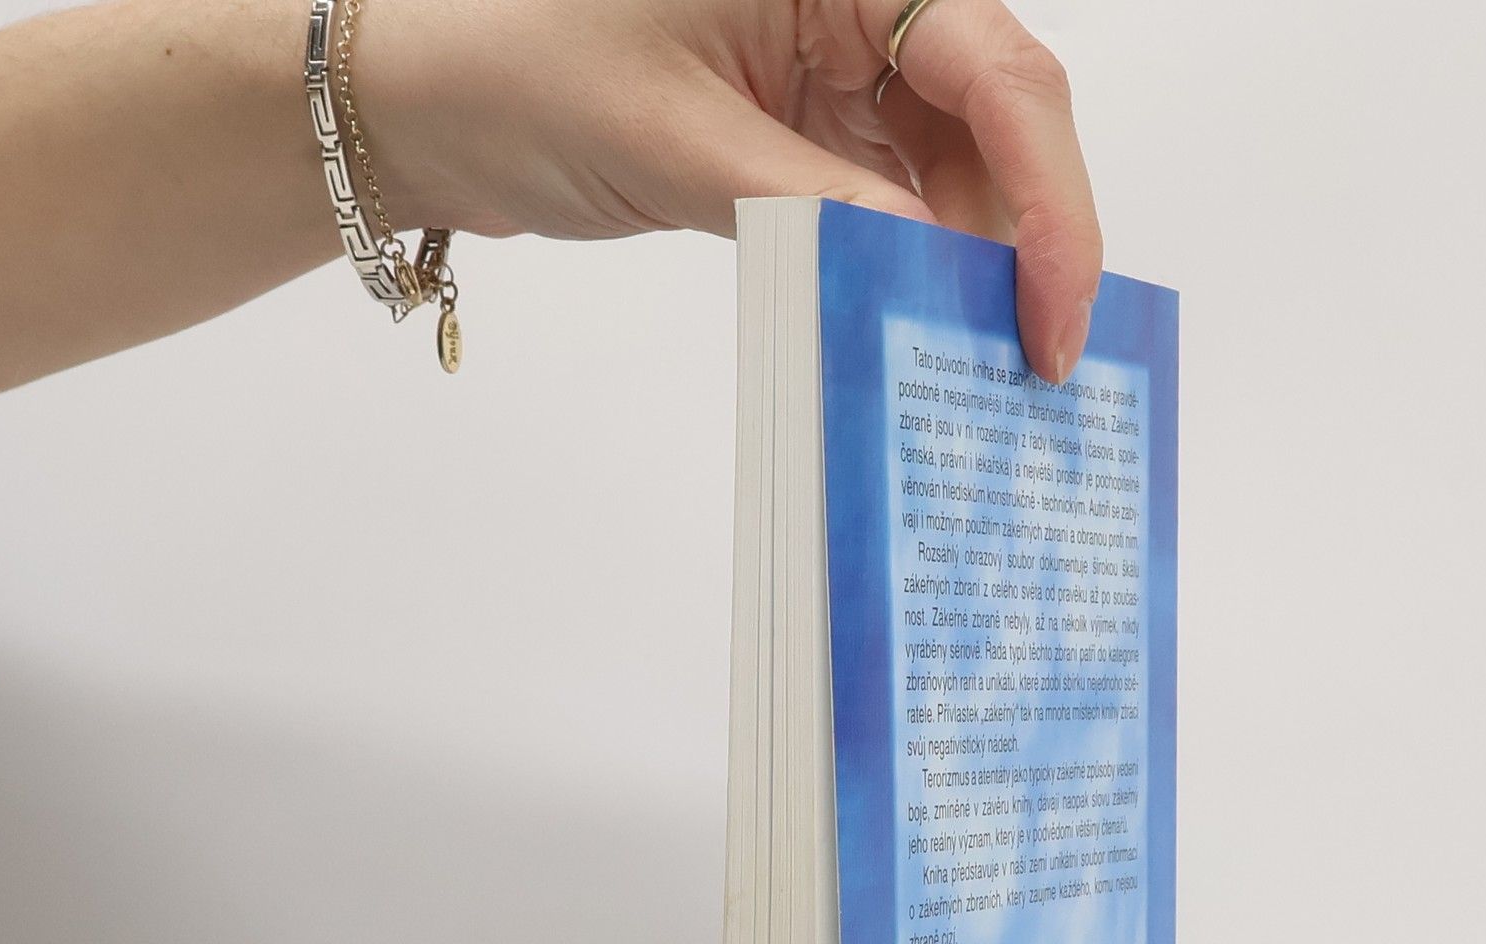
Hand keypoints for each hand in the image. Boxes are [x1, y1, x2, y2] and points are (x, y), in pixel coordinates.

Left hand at [365, 0, 1102, 381]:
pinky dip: (911, 268)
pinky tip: (914, 329)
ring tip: (970, 366)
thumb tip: (939, 276)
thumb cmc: (519, 68)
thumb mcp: (679, 141)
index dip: (1052, 202)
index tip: (1056, 315)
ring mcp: (840, 68)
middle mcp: (860, 3)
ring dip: (970, 269)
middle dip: (1024, 245)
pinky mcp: (812, 129)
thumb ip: (820, 204)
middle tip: (1031, 365)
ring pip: (961, 174)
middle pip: (1002, 126)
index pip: (1001, 75)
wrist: (429, 101)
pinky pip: (897, 200)